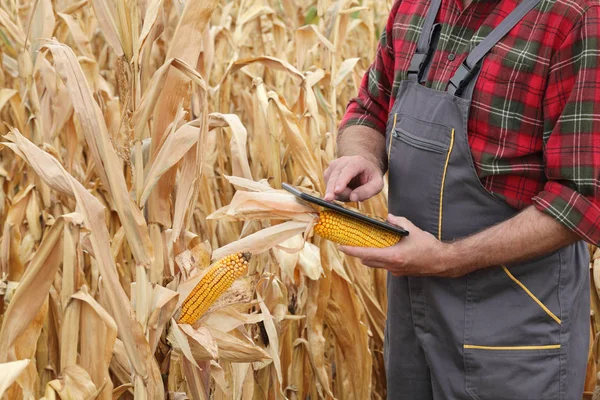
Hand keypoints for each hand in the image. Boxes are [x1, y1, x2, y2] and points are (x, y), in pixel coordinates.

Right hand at [323, 155, 383, 201]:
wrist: (364, 167)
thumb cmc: (371, 176)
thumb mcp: (377, 184)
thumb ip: (368, 191)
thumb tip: (352, 198)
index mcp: (357, 162)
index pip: (347, 171)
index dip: (341, 181)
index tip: (337, 191)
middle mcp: (343, 162)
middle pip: (334, 177)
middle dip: (332, 190)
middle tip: (330, 200)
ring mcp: (334, 166)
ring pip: (330, 183)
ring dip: (339, 194)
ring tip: (352, 193)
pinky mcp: (328, 173)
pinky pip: (328, 186)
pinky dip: (336, 193)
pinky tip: (345, 192)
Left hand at [338, 215, 467, 277]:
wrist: (443, 262)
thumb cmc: (429, 246)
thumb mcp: (413, 230)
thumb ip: (399, 222)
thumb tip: (388, 217)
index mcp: (394, 256)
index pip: (367, 253)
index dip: (352, 250)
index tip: (341, 247)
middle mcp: (392, 266)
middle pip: (367, 260)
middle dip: (357, 253)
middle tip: (349, 243)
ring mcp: (395, 271)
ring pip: (375, 264)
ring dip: (368, 256)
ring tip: (364, 244)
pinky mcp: (399, 272)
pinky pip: (384, 265)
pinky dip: (379, 258)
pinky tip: (383, 249)